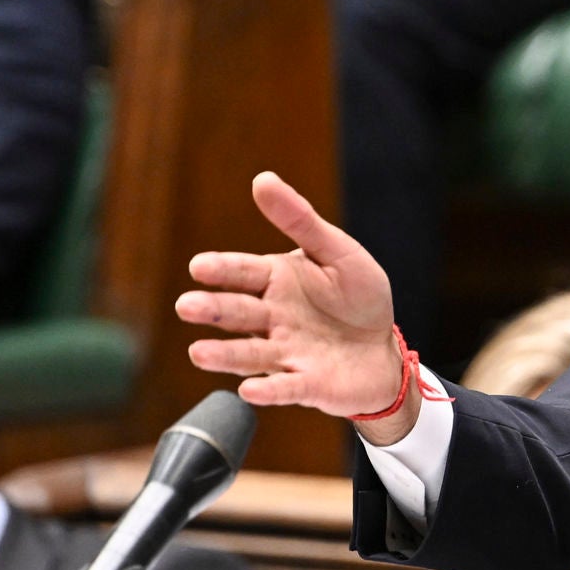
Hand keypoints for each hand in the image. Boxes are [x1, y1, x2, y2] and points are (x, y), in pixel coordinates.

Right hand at [177, 173, 416, 440]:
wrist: (383, 351)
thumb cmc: (359, 298)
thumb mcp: (337, 252)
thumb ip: (301, 221)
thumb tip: (262, 179)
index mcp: (276, 281)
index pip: (242, 272)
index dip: (221, 270)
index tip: (199, 267)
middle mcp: (272, 318)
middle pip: (237, 312)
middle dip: (212, 310)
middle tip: (187, 306)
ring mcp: (285, 353)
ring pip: (250, 353)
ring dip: (225, 354)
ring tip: (198, 353)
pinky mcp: (305, 385)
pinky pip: (285, 387)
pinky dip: (268, 390)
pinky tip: (250, 390)